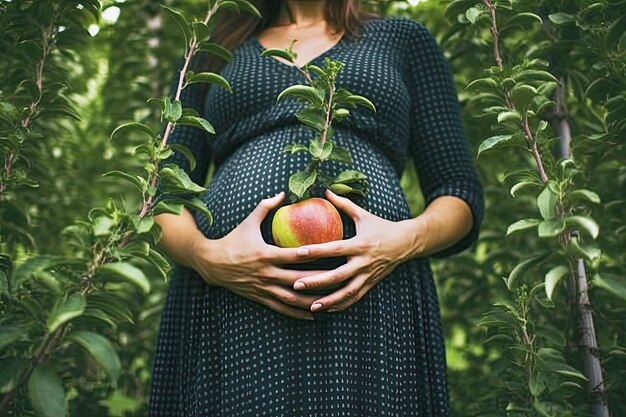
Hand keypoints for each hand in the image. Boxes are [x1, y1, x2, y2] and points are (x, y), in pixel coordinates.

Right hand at [191, 191, 328, 319]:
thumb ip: (265, 207)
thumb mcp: (248, 222)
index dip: (311, 255)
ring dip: (312, 301)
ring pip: (292, 298)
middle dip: (320, 280)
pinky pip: (282, 307)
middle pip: (298, 279)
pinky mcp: (260, 297)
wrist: (211, 263)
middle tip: (340, 279)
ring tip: (331, 301)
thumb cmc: (233, 240)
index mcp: (266, 254)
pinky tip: (313, 314)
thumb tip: (282, 192)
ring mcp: (264, 287)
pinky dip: (297, 312)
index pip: (293, 255)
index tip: (329, 253)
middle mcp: (266, 273)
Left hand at [291, 189, 425, 312]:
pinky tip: (326, 310)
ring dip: (328, 301)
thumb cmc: (380, 226)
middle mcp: (363, 262)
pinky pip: (354, 298)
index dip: (316, 251)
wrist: (406, 243)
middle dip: (316, 281)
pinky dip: (341, 305)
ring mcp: (367, 276)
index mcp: (360, 244)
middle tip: (296, 284)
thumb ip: (343, 204)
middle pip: (337, 276)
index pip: (334, 249)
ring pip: (346, 292)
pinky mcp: (371, 284)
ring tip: (310, 307)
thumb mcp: (363, 215)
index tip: (297, 253)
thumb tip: (325, 191)